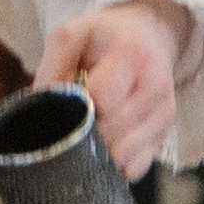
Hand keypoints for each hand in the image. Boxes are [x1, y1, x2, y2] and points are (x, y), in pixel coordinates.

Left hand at [32, 0, 189, 176]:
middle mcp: (156, 86)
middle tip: (73, 119)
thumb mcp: (72, 36)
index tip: (68, 104)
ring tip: (89, 129)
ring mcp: (164, 114)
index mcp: (131, 55)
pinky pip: (136, 167)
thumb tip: (38, 112)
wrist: (148, 35)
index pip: (102, 98)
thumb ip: (52, 70)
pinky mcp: (164, 135)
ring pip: (125, 155)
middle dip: (85, 132)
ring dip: (98, 151)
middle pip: (113, 131)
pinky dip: (114, 164)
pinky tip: (106, 143)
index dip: (78, 107)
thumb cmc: (104, 38)